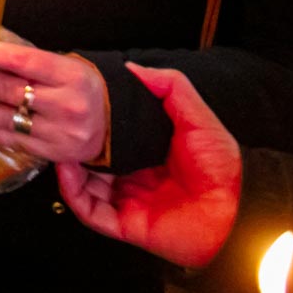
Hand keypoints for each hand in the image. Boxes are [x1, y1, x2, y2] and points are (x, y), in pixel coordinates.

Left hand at [0, 40, 107, 164]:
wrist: (117, 121)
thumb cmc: (83, 85)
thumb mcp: (64, 65)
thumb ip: (27, 63)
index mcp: (67, 74)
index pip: (19, 60)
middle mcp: (64, 103)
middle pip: (6, 90)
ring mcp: (57, 131)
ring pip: (4, 118)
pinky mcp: (51, 152)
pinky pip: (10, 139)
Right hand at [57, 64, 242, 269]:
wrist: (237, 210)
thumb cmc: (221, 166)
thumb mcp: (197, 117)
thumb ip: (170, 88)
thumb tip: (133, 67)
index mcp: (148, 152)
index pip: (110, 137)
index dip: (90, 122)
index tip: (73, 102)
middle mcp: (134, 176)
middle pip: (92, 160)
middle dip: (73, 143)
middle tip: (56, 123)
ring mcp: (127, 201)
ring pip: (84, 185)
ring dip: (67, 167)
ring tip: (55, 143)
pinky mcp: (124, 224)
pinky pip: (90, 211)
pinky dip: (73, 193)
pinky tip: (66, 170)